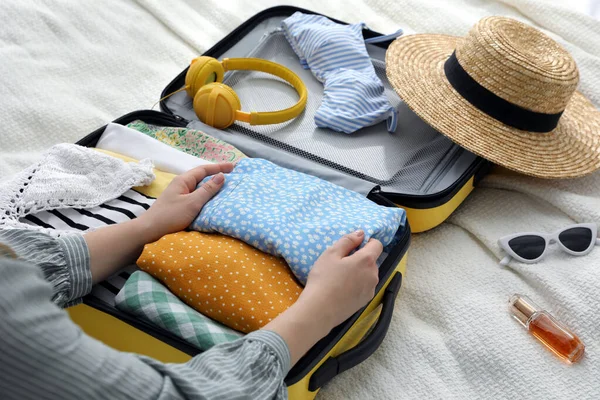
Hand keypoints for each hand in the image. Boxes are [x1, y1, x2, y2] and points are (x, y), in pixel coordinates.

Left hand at [85, 163, 233, 282]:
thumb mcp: (192, 203)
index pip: (204, 169)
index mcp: (183, 180)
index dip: (219, 167)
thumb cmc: (171, 216)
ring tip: (225, 185)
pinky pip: (196, 194)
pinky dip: (206, 194)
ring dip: (212, 184)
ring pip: (199, 186)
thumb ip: (208, 190)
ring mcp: (179, 194)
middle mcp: (181, 184)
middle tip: (232, 174)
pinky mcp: (179, 203)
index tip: (233, 166)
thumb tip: (221, 176)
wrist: (150, 230)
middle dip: (216, 174)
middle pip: (201, 176)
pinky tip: (212, 199)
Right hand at [299, 230, 382, 329]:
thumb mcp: (331, 254)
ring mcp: (371, 289)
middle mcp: (373, 274)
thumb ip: (347, 241)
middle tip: (341, 264)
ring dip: (359, 272)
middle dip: (360, 258)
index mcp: (366, 260)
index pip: (377, 245)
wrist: (320, 310)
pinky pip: (365, 287)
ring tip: (340, 278)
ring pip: (368, 274)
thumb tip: (360, 233)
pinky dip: (357, 285)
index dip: (366, 242)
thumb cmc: (323, 279)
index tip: (353, 247)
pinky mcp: (366, 301)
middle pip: (372, 260)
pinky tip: (343, 290)